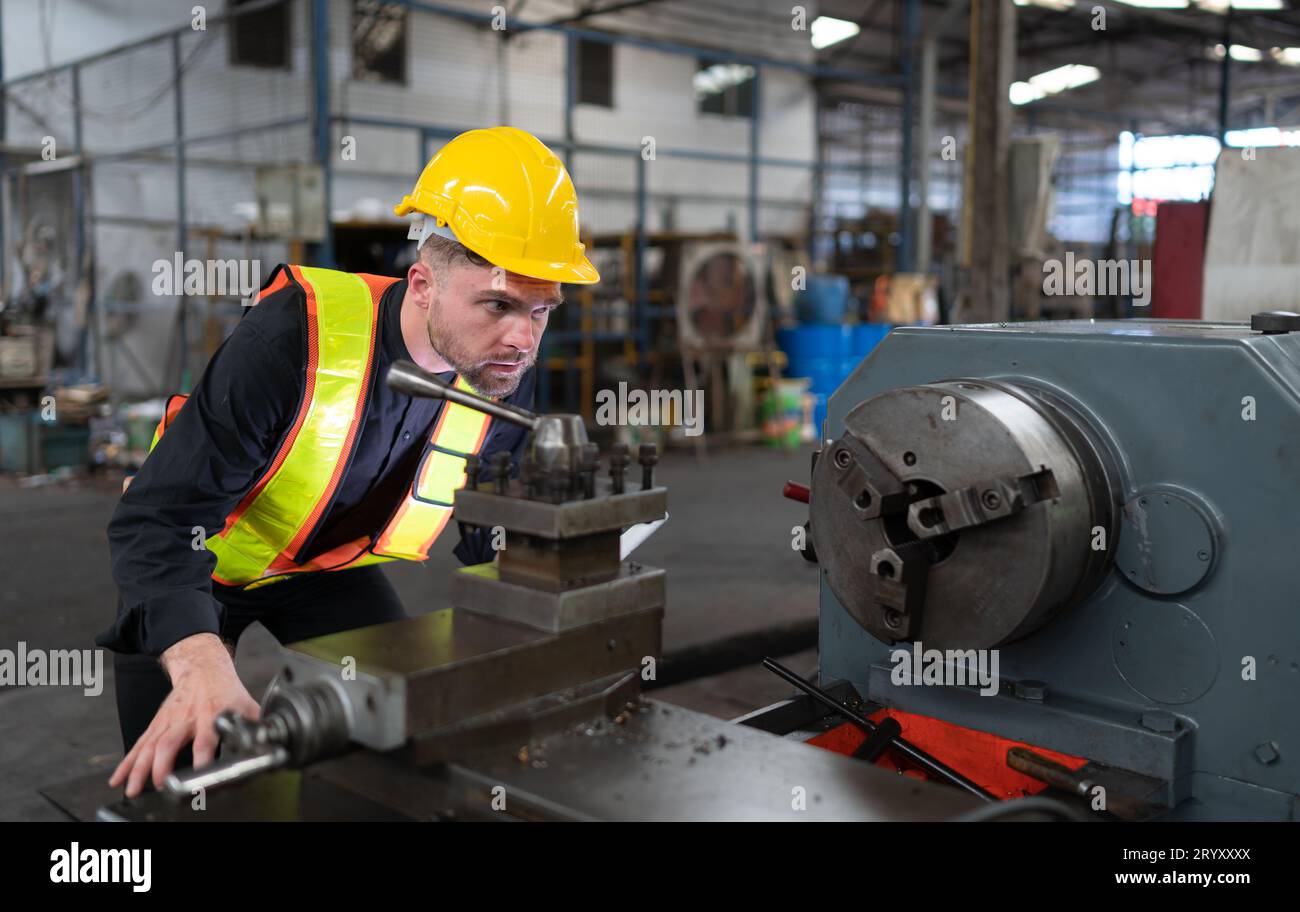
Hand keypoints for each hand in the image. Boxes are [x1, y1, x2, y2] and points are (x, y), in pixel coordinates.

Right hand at [109, 633, 259, 798]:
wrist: (202, 666)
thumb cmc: (225, 689)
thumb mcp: (245, 703)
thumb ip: (256, 724)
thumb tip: (271, 740)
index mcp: (209, 715)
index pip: (205, 739)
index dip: (202, 756)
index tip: (200, 772)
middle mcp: (185, 719)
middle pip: (169, 743)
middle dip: (162, 765)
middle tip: (160, 784)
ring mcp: (168, 722)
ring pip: (149, 746)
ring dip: (139, 769)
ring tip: (132, 789)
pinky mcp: (156, 725)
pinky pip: (139, 745)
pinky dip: (126, 763)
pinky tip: (119, 779)